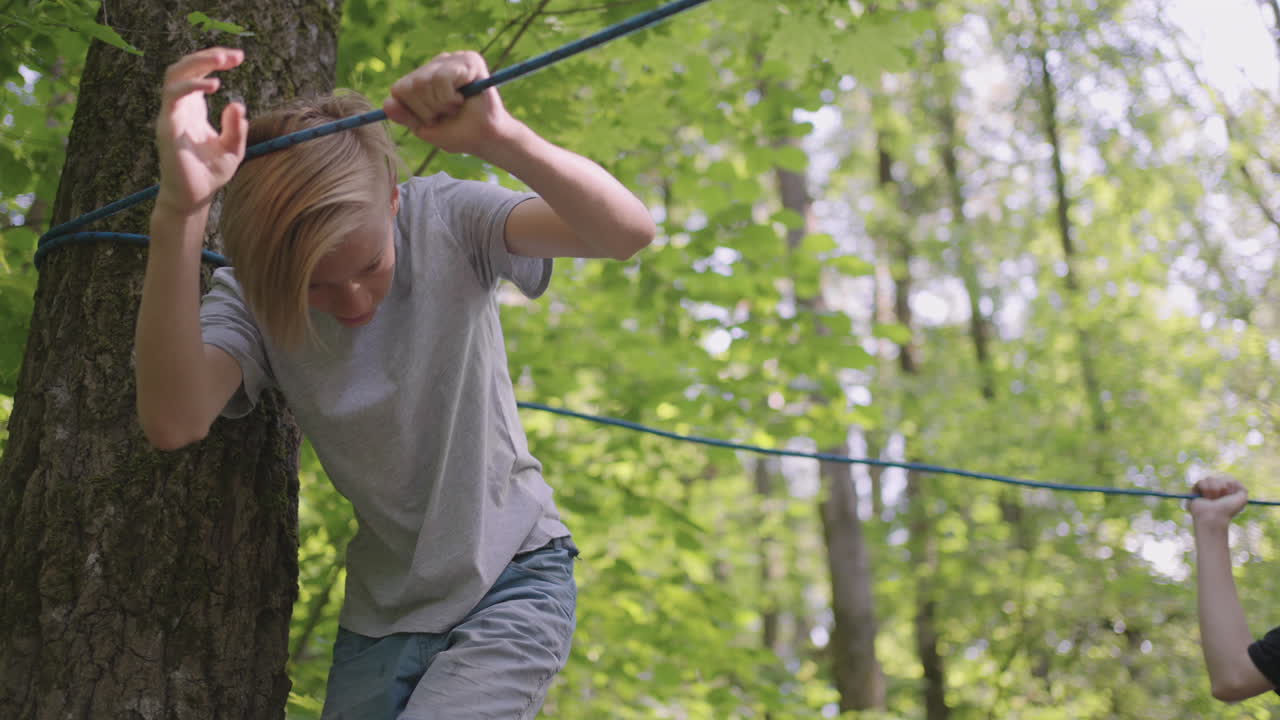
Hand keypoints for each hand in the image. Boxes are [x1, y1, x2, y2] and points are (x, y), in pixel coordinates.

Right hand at [154, 47, 247, 216]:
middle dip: (208, 56)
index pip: (198, 74)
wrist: (194, 197)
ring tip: (222, 60)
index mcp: (193, 109)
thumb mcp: (233, 149)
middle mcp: (179, 108)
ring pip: (174, 75)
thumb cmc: (210, 173)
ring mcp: (171, 115)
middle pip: (183, 67)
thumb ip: (236, 128)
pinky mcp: (167, 126)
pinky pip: (173, 97)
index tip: (238, 57)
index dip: (215, 61)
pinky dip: (191, 85)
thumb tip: (237, 104)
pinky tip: (214, 85)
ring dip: (197, 63)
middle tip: (233, 55)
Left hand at [383, 51, 520, 157]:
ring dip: (440, 104)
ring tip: (456, 106)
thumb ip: (406, 116)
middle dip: (427, 109)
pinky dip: (450, 96)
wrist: (486, 139)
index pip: (399, 89)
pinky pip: (442, 78)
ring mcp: (452, 58)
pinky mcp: (468, 60)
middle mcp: (436, 64)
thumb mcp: (425, 128)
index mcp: (423, 78)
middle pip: (410, 85)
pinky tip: (464, 98)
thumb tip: (386, 104)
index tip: (433, 119)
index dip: (414, 111)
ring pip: (424, 82)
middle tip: (447, 113)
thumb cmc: (458, 134)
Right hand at [1189, 473, 1247, 528]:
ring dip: (1213, 489)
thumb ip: (1242, 488)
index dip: (1230, 486)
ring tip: (1211, 499)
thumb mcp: (1242, 499)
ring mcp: (1205, 490)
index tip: (1230, 496)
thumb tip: (1231, 481)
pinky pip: (1201, 482)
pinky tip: (1205, 498)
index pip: (1227, 479)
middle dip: (1221, 487)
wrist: (1214, 516)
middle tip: (1220, 498)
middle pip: (1219, 478)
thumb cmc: (1228, 509)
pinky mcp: (1195, 491)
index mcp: (1226, 492)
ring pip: (1210, 479)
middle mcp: (1216, 491)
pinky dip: (1205, 489)